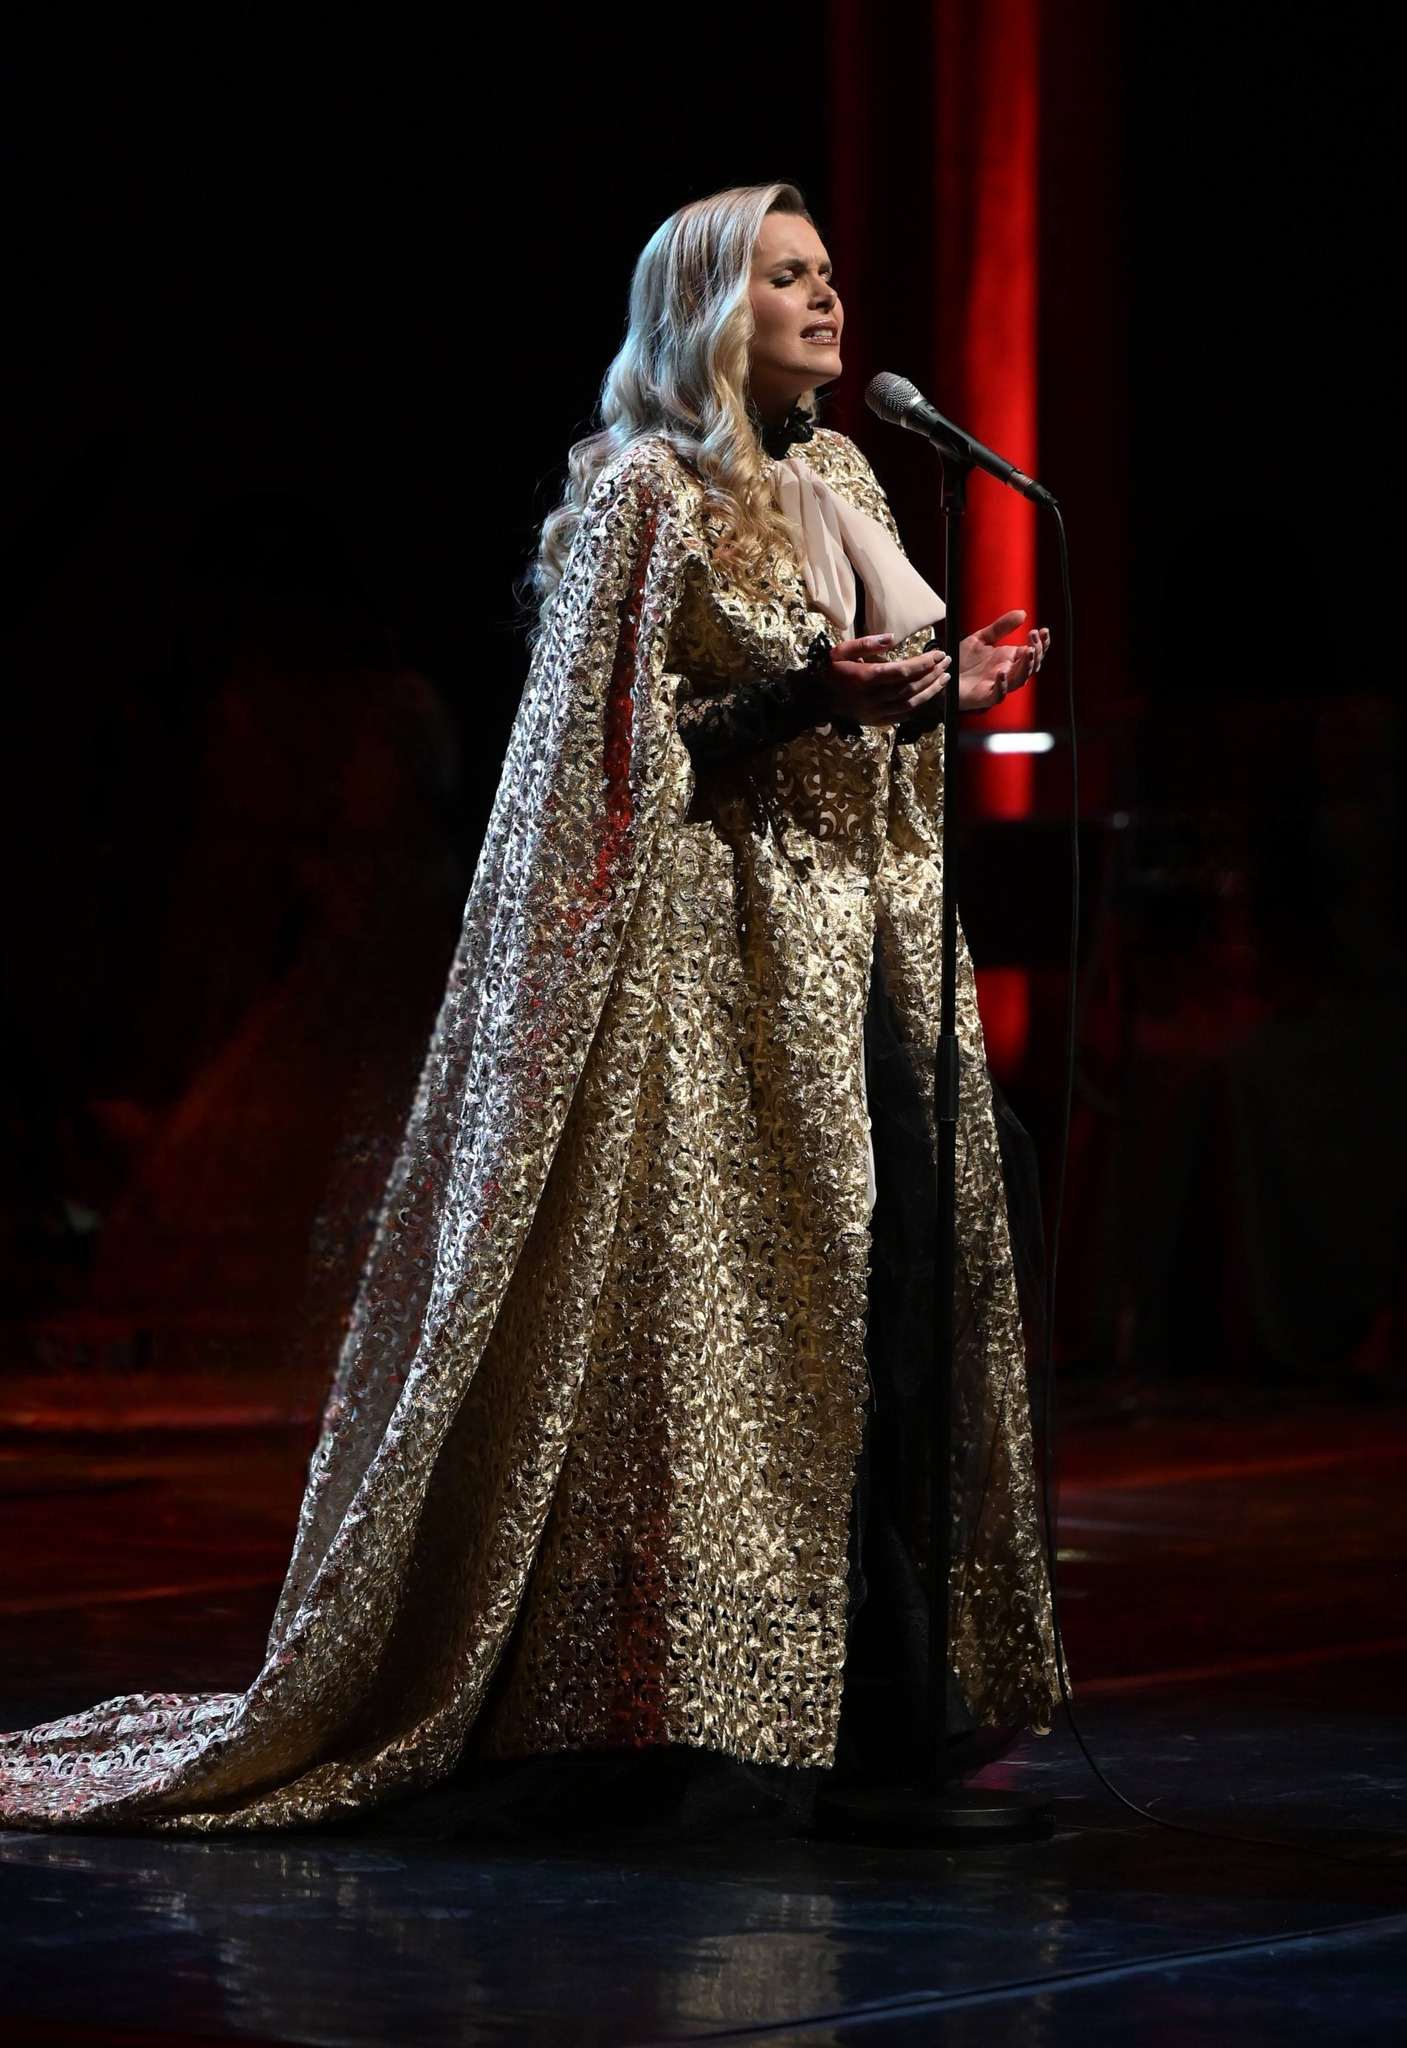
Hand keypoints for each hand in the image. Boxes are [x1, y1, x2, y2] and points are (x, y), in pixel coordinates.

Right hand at [820, 633, 950, 725]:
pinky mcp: (876, 721)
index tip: (938, 654)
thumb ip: (866, 643)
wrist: (816, 699)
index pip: (903, 671)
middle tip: (947, 662)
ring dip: (931, 690)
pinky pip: (903, 715)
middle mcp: (873, 697)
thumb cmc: (830, 670)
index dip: (924, 663)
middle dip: (932, 673)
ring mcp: (876, 712)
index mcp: (866, 678)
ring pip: (911, 703)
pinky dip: (918, 705)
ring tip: (945, 678)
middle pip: (911, 686)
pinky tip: (929, 694)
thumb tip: (891, 638)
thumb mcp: (841, 650)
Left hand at [958, 609, 1049, 711]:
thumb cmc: (962, 660)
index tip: (1043, 631)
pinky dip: (1002, 685)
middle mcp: (1007, 672)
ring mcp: (998, 685)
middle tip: (1033, 638)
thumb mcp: (981, 638)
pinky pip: (998, 695)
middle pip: (1030, 666)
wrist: (944, 674)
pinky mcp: (985, 696)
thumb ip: (1001, 627)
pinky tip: (1002, 672)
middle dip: (1036, 652)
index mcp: (1009, 659)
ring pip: (1019, 680)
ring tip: (1027, 651)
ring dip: (1026, 666)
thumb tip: (1022, 614)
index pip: (1032, 652)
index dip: (1041, 643)